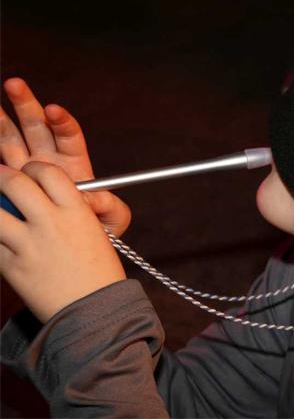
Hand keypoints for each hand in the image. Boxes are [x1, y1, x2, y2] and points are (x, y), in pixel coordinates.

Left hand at [0, 162, 125, 322]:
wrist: (93, 310)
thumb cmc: (97, 272)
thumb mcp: (93, 232)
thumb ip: (68, 211)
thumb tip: (38, 196)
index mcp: (77, 211)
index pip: (48, 172)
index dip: (34, 169)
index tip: (29, 174)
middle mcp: (52, 222)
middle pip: (15, 183)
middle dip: (2, 176)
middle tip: (0, 178)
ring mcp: (29, 244)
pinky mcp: (12, 266)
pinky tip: (2, 239)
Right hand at [1, 78, 130, 235]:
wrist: (74, 247)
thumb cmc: (97, 229)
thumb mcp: (111, 219)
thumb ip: (108, 207)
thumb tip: (92, 201)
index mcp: (75, 162)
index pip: (68, 135)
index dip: (61, 122)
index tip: (53, 111)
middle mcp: (48, 160)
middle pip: (36, 127)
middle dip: (26, 104)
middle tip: (15, 84)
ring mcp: (26, 169)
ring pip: (11, 139)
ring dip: (1, 121)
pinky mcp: (10, 181)